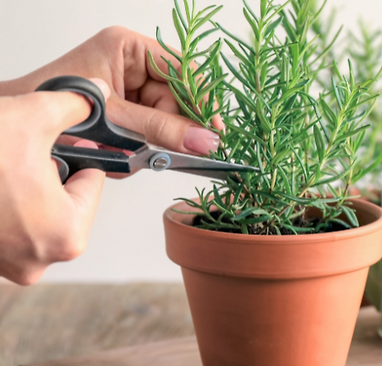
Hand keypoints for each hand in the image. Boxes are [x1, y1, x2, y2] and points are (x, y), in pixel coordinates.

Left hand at [0, 26, 221, 156]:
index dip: (202, 100)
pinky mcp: (124, 113)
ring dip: (151, 144)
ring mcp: (128, 89)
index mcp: (127, 48)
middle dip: (171, 130)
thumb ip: (162, 129)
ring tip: (125, 153)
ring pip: (164, 121)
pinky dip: (138, 151)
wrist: (15, 130)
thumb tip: (205, 140)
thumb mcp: (114, 117)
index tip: (214, 129)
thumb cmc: (52, 107)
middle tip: (174, 152)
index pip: (182, 70)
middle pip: (176, 99)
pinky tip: (119, 154)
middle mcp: (131, 65)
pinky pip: (149, 133)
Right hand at [0, 79, 108, 284]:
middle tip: (28, 155)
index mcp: (67, 235)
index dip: (80, 154)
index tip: (66, 143)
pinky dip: (5, 208)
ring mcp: (8, 266)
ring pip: (36, 215)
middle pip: (66, 201)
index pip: (92, 182)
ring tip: (5, 169)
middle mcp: (40, 261)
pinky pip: (8, 229)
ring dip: (27, 190)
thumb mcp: (33, 116)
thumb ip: (76, 105)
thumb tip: (97, 92)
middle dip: (52, 174)